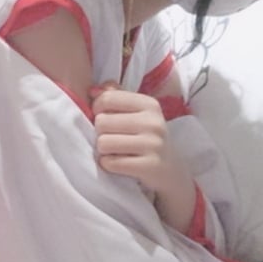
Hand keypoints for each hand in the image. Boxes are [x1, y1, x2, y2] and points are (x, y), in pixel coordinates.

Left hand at [91, 82, 196, 231]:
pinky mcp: (149, 166)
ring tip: (114, 151)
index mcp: (149, 104)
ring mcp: (153, 144)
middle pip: (101, 122)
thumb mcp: (136, 113)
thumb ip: (115, 96)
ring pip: (103, 143)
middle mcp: (153, 122)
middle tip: (112, 138)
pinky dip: (108, 164)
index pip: (107, 98)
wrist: (170, 170)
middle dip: (100, 133)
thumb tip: (92, 90)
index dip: (96, 109)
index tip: (104, 117)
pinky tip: (118, 163)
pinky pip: (110, 162)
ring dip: (103, 150)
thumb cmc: (146, 137)